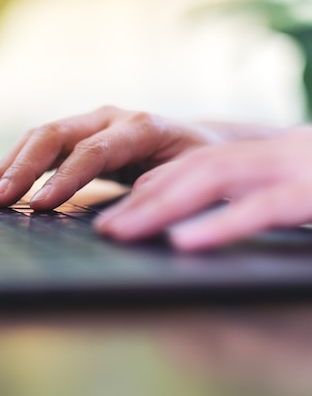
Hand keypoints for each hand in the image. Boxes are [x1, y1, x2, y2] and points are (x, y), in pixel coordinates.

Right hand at [0, 106, 221, 209]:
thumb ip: (159, 193)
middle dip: (22, 169)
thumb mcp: (191, 179)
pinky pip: (38, 145)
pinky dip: (14, 165)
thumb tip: (122, 220)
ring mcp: (89, 122)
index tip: (37, 206)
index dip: (63, 178)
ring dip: (8, 165)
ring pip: (39, 136)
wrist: (196, 141)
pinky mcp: (76, 134)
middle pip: (55, 135)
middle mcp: (109, 117)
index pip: (93, 151)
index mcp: (141, 127)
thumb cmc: (196, 166)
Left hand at [95, 129, 311, 250]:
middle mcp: (272, 152)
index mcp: (266, 154)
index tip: (118, 214)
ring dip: (161, 206)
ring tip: (120, 232)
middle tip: (104, 229)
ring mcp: (294, 167)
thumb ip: (254, 194)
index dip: (152, 188)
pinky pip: (263, 206)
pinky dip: (219, 222)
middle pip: (192, 169)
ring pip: (213, 178)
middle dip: (142, 199)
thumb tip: (202, 219)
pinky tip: (182, 242)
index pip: (195, 166)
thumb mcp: (297, 185)